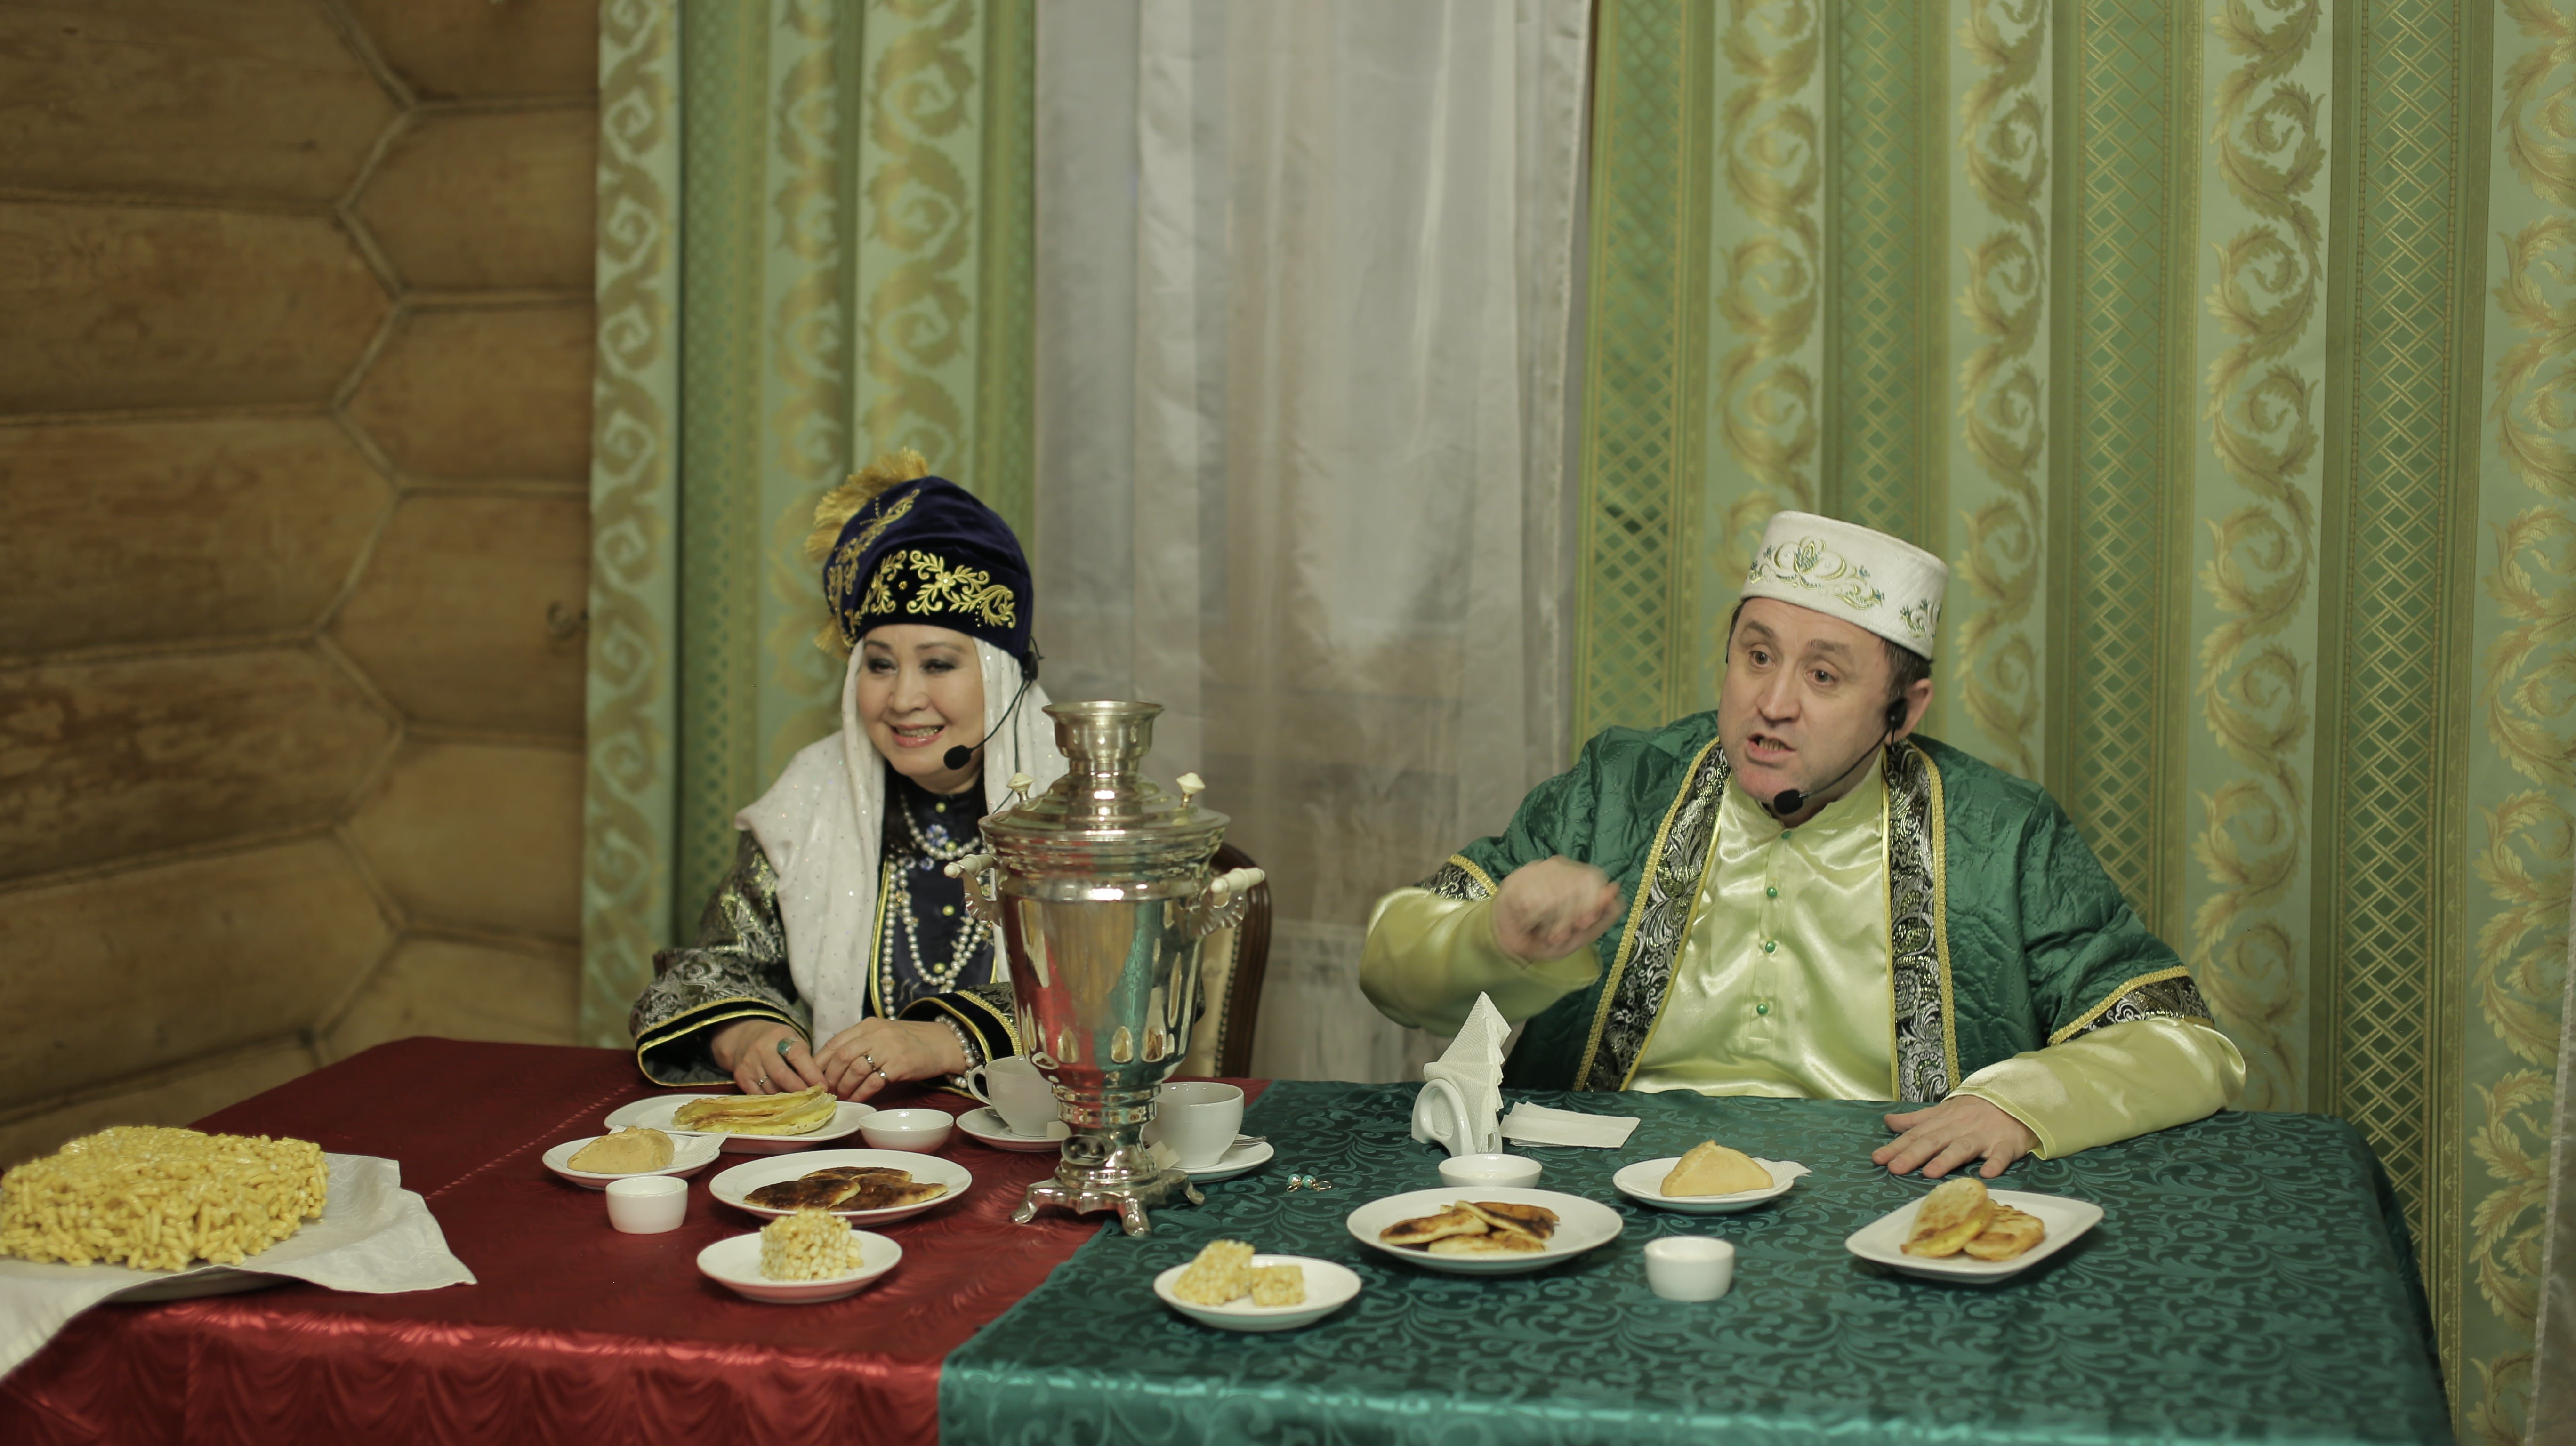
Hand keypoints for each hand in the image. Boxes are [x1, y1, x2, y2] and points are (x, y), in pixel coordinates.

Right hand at [707, 1019, 827, 1095]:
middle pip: (781, 1075)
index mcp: (779, 1036)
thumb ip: (804, 1058)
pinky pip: (759, 1095)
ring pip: (771, 1088)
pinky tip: (781, 1102)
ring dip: (787, 1098)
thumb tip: (819, 1085)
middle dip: (799, 1089)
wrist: (743, 1039)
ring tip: (799, 1101)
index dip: (811, 1073)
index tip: (823, 1087)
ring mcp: (748, 1064)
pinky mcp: (740, 1077)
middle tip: (811, 1099)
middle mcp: (761, 1049)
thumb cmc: (777, 1042)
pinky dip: (772, 1101)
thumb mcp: (793, 1040)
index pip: (797, 1055)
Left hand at [812, 1018, 968, 1102]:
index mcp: (868, 1026)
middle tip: (827, 1092)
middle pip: (842, 1056)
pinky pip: (873, 1082)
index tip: (814, 1078)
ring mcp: (889, 1048)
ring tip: (842, 1097)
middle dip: (830, 1077)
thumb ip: (859, 1044)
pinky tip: (858, 1099)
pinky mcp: (900, 1065)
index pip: (834, 1042)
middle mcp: (876, 1034)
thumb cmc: (909, 1042)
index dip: (820, 1063)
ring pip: (855, 1069)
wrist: (943, 1043)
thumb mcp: (882, 1035)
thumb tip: (830, 1067)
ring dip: (844, 1087)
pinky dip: (861, 1093)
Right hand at [1491, 857, 1622, 962]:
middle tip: (1559, 937)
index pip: (1591, 877)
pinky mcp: (1514, 881)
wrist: (1511, 942)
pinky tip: (1528, 925)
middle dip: (1567, 918)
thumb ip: (1602, 917)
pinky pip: (1529, 901)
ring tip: (1544, 934)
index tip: (1584, 924)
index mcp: (1576, 875)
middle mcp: (1556, 866)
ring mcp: (1533, 870)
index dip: (1591, 901)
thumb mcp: (1581, 934)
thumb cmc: (1548, 936)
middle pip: (1572, 886)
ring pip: (1552, 894)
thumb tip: (1617, 895)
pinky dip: (1531, 920)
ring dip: (1549, 923)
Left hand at [1872, 1096, 2037, 1178]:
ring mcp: (1982, 1136)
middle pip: (1933, 1141)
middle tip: (1894, 1168)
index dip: (1896, 1146)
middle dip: (1912, 1154)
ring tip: (1930, 1173)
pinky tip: (1986, 1174)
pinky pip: (2001, 1155)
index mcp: (1942, 1121)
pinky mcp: (2005, 1144)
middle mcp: (1959, 1128)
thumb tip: (1888, 1122)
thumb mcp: (1942, 1112)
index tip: (1877, 1158)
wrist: (2014, 1098)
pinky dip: (1995, 1164)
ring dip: (1946, 1160)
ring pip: (1962, 1147)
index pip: (1915, 1135)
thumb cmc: (1974, 1110)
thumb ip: (1916, 1120)